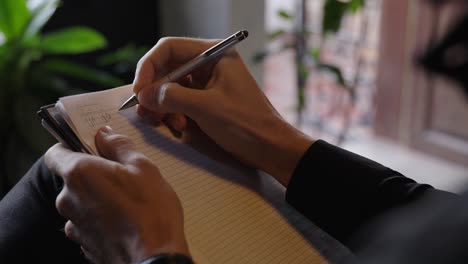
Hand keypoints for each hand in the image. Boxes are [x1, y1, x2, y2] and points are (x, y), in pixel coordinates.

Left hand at [44, 126, 188, 263]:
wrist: (154, 258)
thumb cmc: (150, 211)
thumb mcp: (143, 167)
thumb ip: (119, 146)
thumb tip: (105, 134)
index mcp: (79, 173)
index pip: (55, 152)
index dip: (71, 146)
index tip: (90, 146)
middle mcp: (68, 198)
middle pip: (72, 178)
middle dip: (93, 174)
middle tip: (121, 175)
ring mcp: (74, 223)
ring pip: (81, 201)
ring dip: (97, 197)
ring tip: (127, 202)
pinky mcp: (83, 243)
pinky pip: (87, 222)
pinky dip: (100, 218)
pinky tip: (124, 220)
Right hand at [133, 37, 313, 185]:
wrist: (270, 147)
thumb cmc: (246, 123)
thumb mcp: (205, 108)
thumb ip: (171, 98)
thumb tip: (143, 95)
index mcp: (214, 54)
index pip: (170, 48)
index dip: (149, 67)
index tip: (140, 90)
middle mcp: (209, 64)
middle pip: (168, 68)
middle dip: (155, 90)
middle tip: (145, 110)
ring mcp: (208, 83)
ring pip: (172, 86)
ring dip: (162, 104)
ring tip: (162, 121)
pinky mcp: (207, 100)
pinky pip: (180, 101)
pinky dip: (173, 112)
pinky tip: (176, 125)